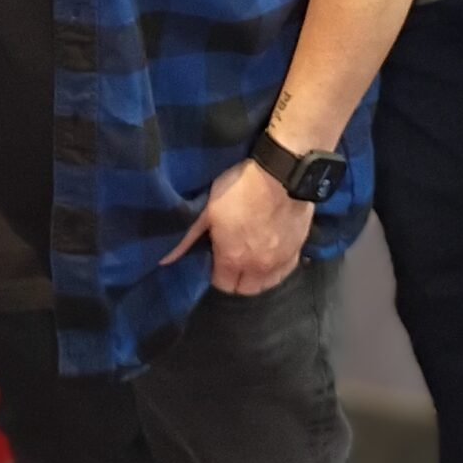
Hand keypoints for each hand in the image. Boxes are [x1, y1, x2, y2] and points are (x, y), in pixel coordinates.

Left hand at [160, 156, 313, 293]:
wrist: (281, 173)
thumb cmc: (239, 188)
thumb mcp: (207, 210)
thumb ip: (187, 238)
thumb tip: (164, 260)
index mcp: (233, 259)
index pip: (222, 285)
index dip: (215, 274)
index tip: (214, 259)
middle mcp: (258, 267)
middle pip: (245, 290)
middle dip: (236, 280)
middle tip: (232, 260)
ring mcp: (281, 260)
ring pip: (267, 284)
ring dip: (257, 278)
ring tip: (251, 261)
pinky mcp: (298, 249)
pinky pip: (286, 271)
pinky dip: (276, 269)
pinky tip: (271, 256)